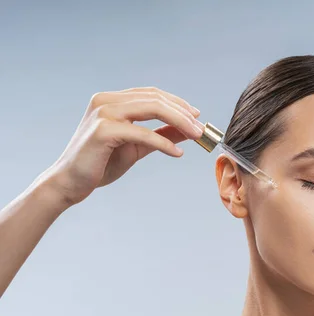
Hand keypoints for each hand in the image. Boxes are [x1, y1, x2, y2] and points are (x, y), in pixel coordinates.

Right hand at [45, 87, 203, 204]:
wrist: (71, 182)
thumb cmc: (101, 163)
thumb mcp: (138, 146)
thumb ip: (161, 134)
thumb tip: (189, 130)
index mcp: (111, 100)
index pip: (152, 94)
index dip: (177, 103)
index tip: (197, 116)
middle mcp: (106, 100)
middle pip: (155, 99)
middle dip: (183, 113)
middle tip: (201, 129)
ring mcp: (103, 113)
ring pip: (152, 109)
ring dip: (179, 122)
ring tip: (196, 136)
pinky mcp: (103, 130)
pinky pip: (143, 134)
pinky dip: (164, 143)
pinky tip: (177, 153)